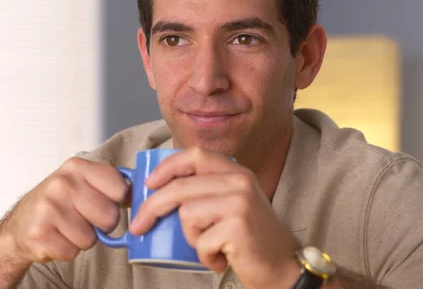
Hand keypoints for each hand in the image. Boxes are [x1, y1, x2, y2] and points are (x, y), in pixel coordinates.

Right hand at [0, 157, 128, 263]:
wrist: (20, 224)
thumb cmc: (56, 203)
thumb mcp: (81, 183)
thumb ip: (110, 184)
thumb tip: (140, 193)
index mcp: (77, 167)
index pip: (120, 188)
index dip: (116, 202)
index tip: (103, 202)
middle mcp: (62, 184)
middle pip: (109, 217)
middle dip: (100, 225)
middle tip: (82, 218)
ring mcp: (48, 208)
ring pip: (91, 238)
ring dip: (82, 239)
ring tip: (66, 227)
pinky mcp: (39, 233)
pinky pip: (72, 252)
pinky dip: (67, 250)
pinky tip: (56, 237)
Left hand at [129, 147, 300, 288]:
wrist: (284, 268)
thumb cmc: (250, 240)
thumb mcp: (231, 205)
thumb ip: (207, 191)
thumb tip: (157, 190)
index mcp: (236, 172)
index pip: (194, 155)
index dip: (166, 167)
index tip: (148, 184)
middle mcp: (239, 181)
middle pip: (180, 187)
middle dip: (152, 208)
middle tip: (138, 226)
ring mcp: (240, 201)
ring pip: (187, 215)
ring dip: (192, 239)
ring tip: (211, 246)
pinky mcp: (238, 225)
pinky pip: (200, 241)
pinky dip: (205, 257)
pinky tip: (223, 259)